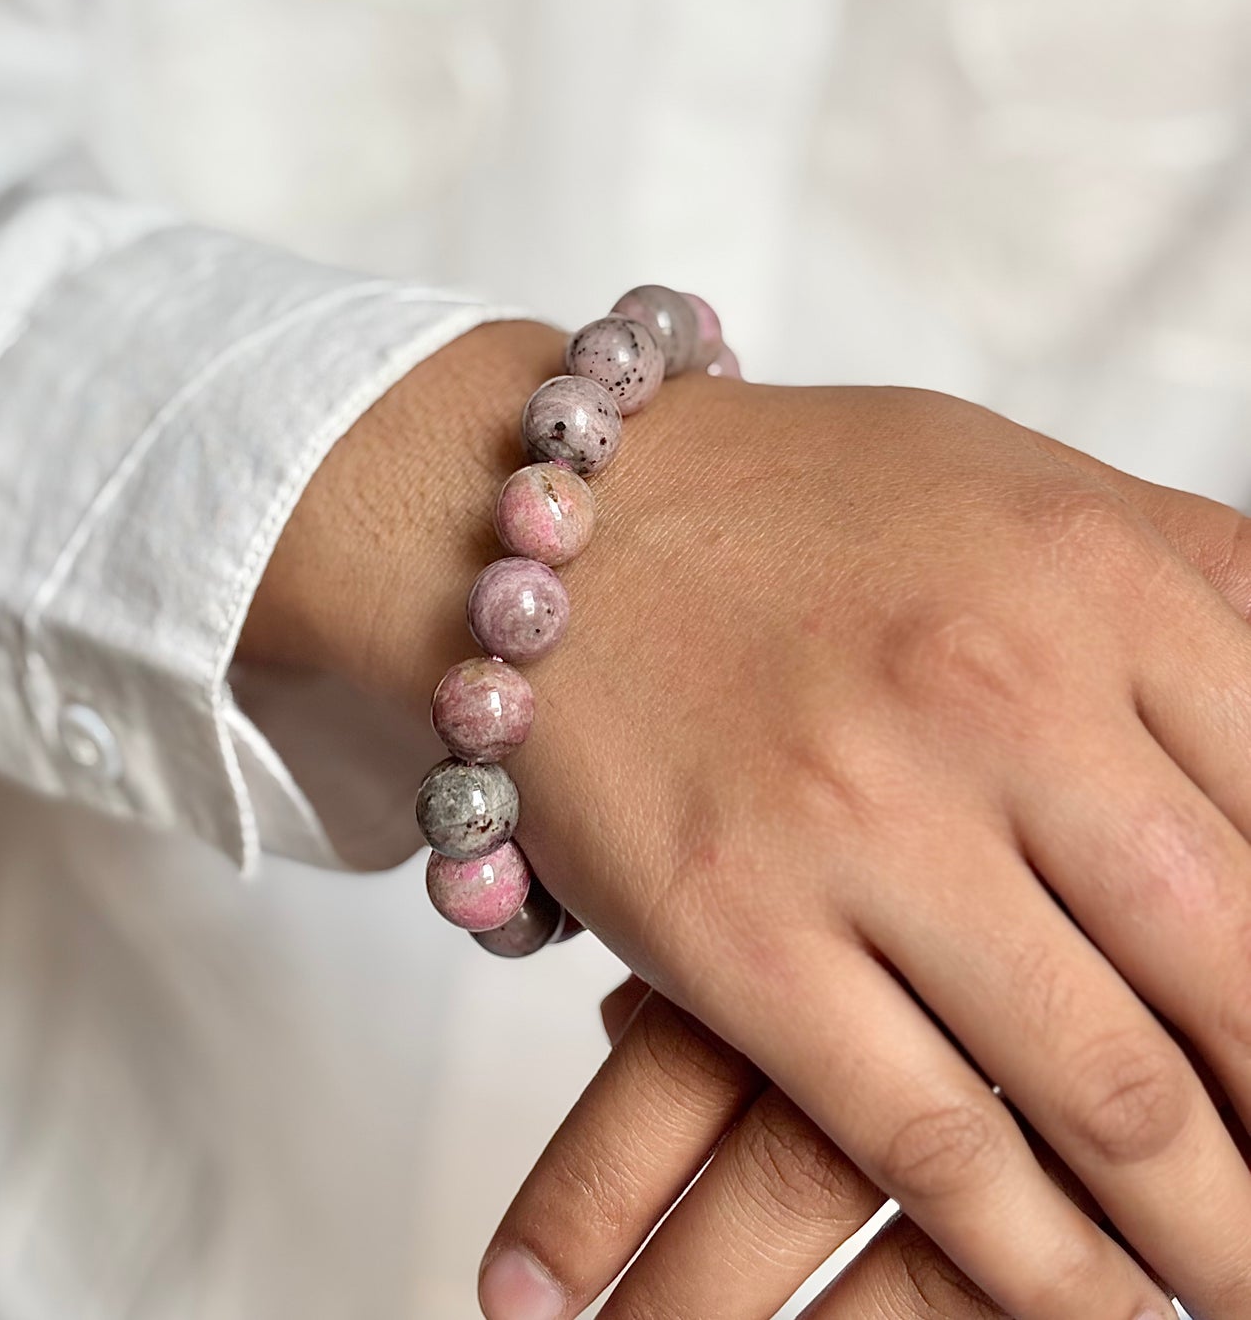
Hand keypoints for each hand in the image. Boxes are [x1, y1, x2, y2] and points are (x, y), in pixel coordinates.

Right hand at [249, 320, 1250, 1317]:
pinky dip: (1036, 1257)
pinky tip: (1089, 1296)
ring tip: (1238, 1280)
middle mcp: (993, 697)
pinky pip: (926, 1141)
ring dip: (1209, 1229)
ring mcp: (858, 822)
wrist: (548, 528)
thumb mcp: (1022, 491)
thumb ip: (1201, 589)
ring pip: (1106, 1094)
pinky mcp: (734, 930)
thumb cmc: (796, 507)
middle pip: (1241, 977)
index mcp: (1096, 578)